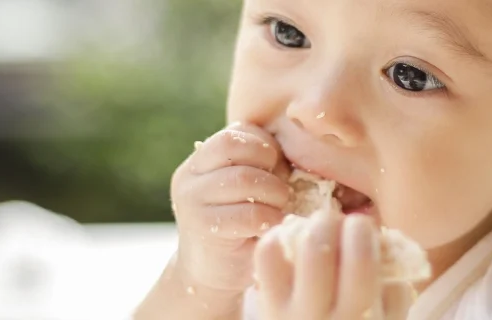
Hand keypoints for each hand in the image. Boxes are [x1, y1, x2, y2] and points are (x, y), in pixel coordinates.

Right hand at [170, 122, 292, 293]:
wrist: (213, 275)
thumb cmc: (241, 228)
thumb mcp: (247, 190)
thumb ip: (259, 167)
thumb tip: (301, 150)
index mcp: (201, 160)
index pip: (237, 132)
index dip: (266, 146)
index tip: (278, 169)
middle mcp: (190, 176)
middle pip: (236, 147)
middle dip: (270, 166)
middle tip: (282, 190)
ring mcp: (192, 201)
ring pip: (243, 178)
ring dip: (274, 193)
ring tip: (280, 208)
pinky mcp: (203, 227)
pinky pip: (249, 213)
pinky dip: (270, 218)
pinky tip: (273, 226)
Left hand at [254, 213, 415, 319]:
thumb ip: (396, 290)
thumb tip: (389, 242)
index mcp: (358, 317)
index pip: (359, 261)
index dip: (362, 230)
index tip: (364, 225)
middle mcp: (318, 315)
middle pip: (316, 247)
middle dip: (330, 220)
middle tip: (337, 222)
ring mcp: (285, 310)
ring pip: (282, 249)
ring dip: (301, 227)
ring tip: (315, 231)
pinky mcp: (265, 305)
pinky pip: (264, 258)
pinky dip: (276, 239)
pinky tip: (292, 244)